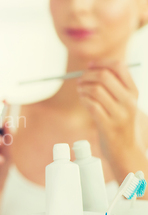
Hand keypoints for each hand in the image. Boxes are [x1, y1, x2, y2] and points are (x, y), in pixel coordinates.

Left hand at [78, 60, 147, 179]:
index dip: (101, 63)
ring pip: (95, 90)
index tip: (89, 66)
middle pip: (104, 76)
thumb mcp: (127, 104)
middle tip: (80, 80)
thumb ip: (116, 87)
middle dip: (87, 75)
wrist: (128, 152)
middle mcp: (129, 102)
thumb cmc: (122, 125)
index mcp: (134, 93)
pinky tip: (83, 99)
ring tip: (80, 90)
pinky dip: (83, 99)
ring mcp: (119, 114)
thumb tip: (93, 66)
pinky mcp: (107, 125)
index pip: (119, 66)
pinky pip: (91, 105)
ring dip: (82, 87)